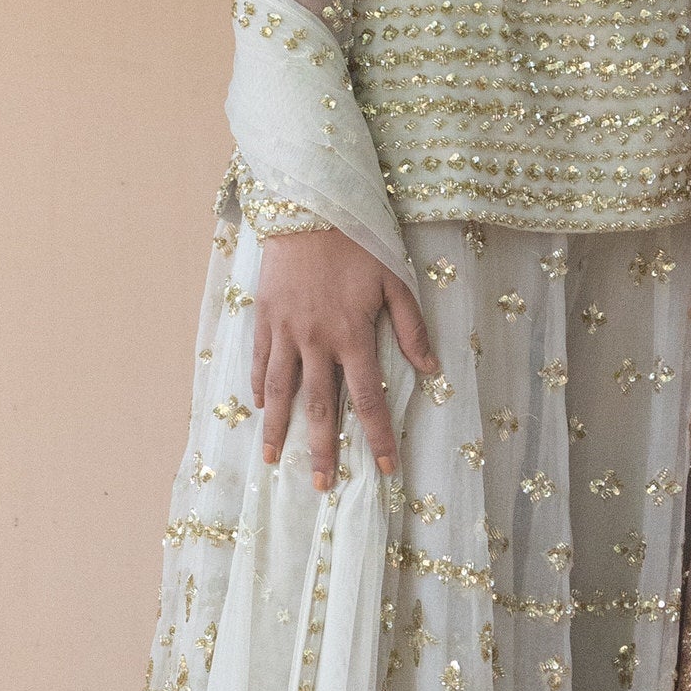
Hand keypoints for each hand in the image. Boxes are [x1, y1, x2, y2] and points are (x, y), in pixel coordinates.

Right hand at [252, 225, 438, 488]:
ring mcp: (285, 331)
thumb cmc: (358, 240)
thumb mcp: (395, 279)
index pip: (367, 399)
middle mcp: (316, 340)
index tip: (384, 468)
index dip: (378, 436)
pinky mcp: (265, 316)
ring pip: (280, 391)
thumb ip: (411, 326)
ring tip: (274, 461)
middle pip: (318, 406)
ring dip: (278, 429)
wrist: (307, 205)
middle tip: (322, 486)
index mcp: (352, 334)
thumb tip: (431, 368)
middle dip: (322, 449)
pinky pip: (260, 361)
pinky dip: (259, 387)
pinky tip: (259, 407)